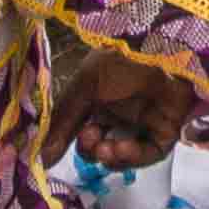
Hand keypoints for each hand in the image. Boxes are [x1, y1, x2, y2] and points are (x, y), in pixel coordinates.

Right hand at [50, 45, 197, 170]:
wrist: (160, 48)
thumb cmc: (120, 60)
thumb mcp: (84, 86)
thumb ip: (63, 121)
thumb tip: (41, 159)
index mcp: (100, 99)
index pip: (81, 130)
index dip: (71, 141)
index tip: (58, 150)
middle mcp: (121, 112)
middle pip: (101, 145)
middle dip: (92, 150)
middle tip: (91, 142)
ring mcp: (144, 122)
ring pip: (125, 154)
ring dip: (111, 157)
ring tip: (104, 149)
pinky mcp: (167, 131)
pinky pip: (149, 153)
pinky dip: (133, 157)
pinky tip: (121, 149)